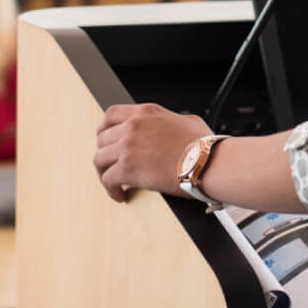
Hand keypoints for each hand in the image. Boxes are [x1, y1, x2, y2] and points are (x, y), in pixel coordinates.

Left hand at [93, 104, 210, 203]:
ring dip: (104, 172)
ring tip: (114, 183)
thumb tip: (173, 126)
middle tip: (111, 164)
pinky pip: (107, 179)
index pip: (111, 114)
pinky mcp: (127, 168)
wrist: (208, 162)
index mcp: (146, 112)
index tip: (106, 138)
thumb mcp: (187, 120)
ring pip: (99, 158)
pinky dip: (110, 189)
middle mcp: (133, 126)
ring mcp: (128, 146)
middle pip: (102, 138)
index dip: (104, 128)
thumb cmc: (204, 146)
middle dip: (105, 153)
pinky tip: (120, 195)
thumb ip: (171, 120)